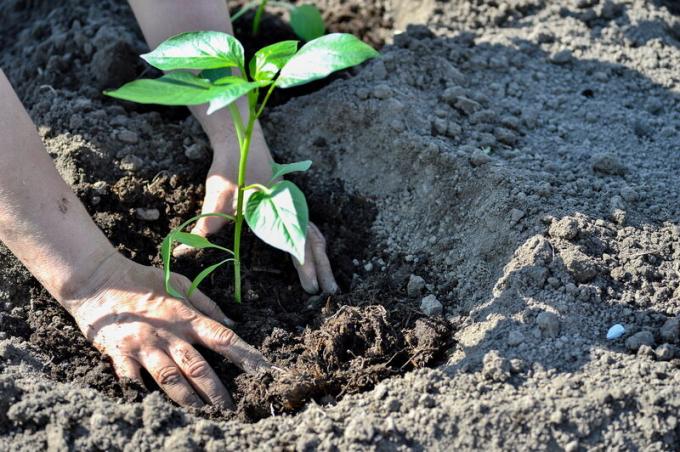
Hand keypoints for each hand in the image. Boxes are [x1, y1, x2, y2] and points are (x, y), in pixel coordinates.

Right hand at [64, 253, 268, 408]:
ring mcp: (144, 346)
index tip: (262, 371)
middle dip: (217, 391)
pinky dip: (143, 395)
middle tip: (232, 409)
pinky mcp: (119, 354)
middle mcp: (168, 334)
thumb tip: (233, 324)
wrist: (98, 279)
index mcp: (186, 316)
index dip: (245, 356)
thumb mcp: (180, 284)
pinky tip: (155, 409)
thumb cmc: (143, 281)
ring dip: (189, 400)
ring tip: (204, 416)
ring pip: (170, 379)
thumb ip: (207, 305)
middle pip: (198, 367)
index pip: (222, 338)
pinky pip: (133, 381)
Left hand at [175, 136, 338, 293]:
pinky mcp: (288, 205)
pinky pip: (307, 228)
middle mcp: (291, 208)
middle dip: (323, 267)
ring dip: (321, 258)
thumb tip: (183, 251)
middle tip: (330, 291)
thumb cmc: (230, 166)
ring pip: (313, 234)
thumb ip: (208, 223)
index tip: (310, 288)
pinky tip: (311, 256)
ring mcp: (292, 206)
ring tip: (326, 280)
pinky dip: (312, 245)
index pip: (298, 242)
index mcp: (279, 208)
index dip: (306, 266)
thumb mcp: (218, 193)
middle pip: (314, 240)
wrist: (241, 139)